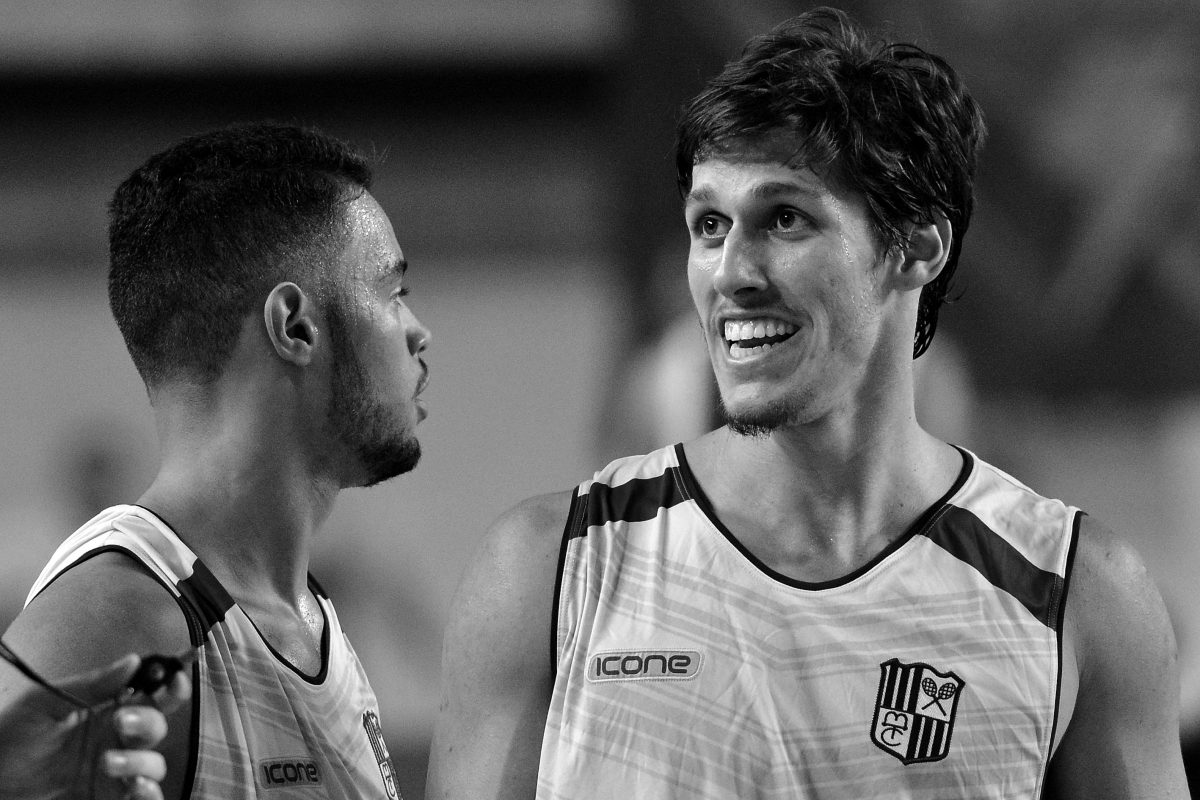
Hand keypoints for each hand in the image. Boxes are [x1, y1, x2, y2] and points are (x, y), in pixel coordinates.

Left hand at [0, 652, 191, 799]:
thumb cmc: (8, 739)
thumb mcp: (44, 703)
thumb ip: (91, 685)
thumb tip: (133, 661)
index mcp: (105, 711)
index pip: (151, 692)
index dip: (172, 682)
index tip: (178, 676)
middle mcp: (115, 739)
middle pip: (158, 725)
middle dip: (147, 721)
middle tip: (118, 722)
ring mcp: (114, 772)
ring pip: (154, 763)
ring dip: (140, 761)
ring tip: (106, 762)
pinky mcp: (109, 799)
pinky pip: (147, 798)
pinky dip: (149, 793)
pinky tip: (135, 788)